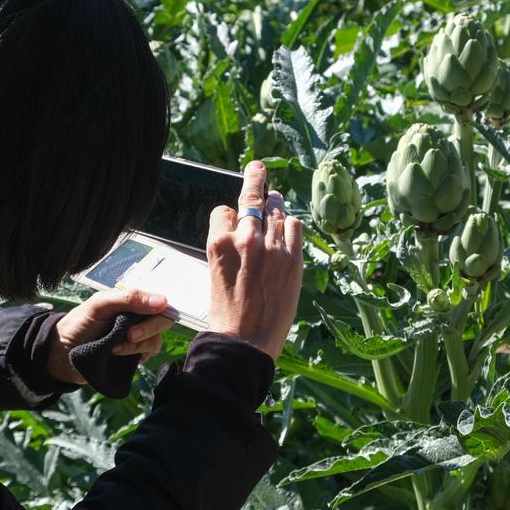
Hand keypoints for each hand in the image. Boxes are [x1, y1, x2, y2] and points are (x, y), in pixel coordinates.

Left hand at [47, 289, 175, 384]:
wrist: (62, 355)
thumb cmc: (79, 323)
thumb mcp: (100, 305)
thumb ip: (129, 299)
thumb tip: (163, 301)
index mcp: (130, 301)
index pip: (159, 300)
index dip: (162, 307)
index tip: (156, 312)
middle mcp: (138, 317)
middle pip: (163, 320)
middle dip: (150, 328)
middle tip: (130, 335)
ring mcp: (138, 337)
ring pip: (156, 340)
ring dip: (139, 346)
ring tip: (116, 348)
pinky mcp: (134, 355)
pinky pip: (149, 355)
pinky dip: (138, 355)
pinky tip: (121, 355)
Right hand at [205, 160, 303, 359]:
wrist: (246, 342)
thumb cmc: (226, 315)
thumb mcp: (214, 274)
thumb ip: (228, 250)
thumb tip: (241, 233)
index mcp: (218, 243)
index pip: (224, 211)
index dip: (228, 217)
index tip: (232, 222)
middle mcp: (245, 238)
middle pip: (251, 197)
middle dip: (255, 179)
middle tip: (258, 168)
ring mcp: (272, 246)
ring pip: (275, 208)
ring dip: (274, 204)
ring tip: (275, 200)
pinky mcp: (293, 258)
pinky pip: (294, 225)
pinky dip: (290, 224)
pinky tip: (287, 228)